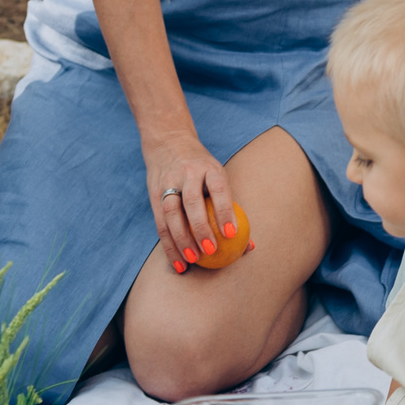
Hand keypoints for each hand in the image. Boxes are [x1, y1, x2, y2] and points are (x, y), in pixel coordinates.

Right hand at [145, 134, 236, 270]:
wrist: (168, 143)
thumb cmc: (203, 170)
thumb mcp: (218, 177)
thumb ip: (231, 208)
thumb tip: (250, 246)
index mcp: (209, 167)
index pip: (218, 188)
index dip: (225, 210)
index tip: (232, 233)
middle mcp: (187, 173)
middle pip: (192, 202)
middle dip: (200, 228)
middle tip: (211, 251)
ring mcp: (168, 182)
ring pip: (172, 213)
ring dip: (181, 239)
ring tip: (192, 260)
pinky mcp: (154, 193)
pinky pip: (160, 222)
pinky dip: (169, 245)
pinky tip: (178, 262)